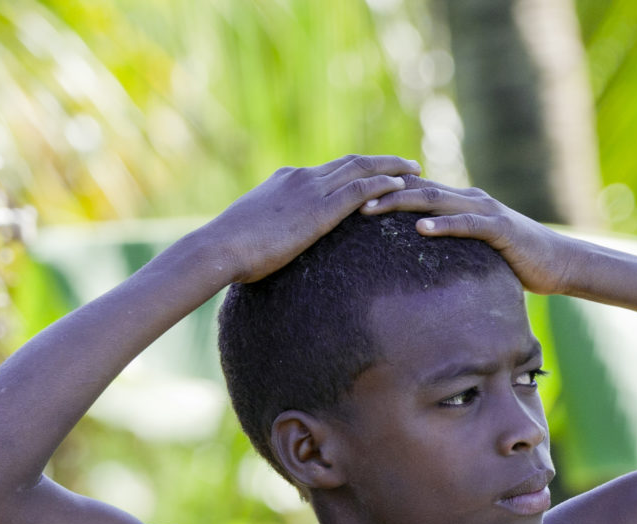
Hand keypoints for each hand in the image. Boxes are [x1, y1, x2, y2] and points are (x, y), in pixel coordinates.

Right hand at [195, 154, 420, 284]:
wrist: (220, 247)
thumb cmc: (231, 249)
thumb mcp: (256, 233)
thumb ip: (275, 230)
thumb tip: (278, 246)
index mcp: (286, 179)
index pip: (330, 169)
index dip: (357, 169)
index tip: (378, 171)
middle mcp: (302, 176)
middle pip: (352, 162)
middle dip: (382, 162)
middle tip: (409, 165)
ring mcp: (311, 189)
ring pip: (361, 169)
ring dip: (392, 168)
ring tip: (417, 171)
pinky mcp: (319, 209)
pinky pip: (359, 189)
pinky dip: (384, 185)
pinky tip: (404, 187)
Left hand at [360, 178, 585, 294]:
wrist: (558, 263)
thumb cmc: (516, 261)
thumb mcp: (474, 253)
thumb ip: (449, 248)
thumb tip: (417, 262)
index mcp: (460, 202)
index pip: (414, 190)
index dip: (382, 190)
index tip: (349, 199)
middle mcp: (468, 199)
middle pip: (417, 189)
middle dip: (380, 192)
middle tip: (347, 201)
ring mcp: (484, 211)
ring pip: (435, 200)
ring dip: (401, 203)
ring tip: (371, 209)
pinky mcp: (499, 228)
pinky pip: (466, 224)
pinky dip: (442, 224)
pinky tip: (420, 228)